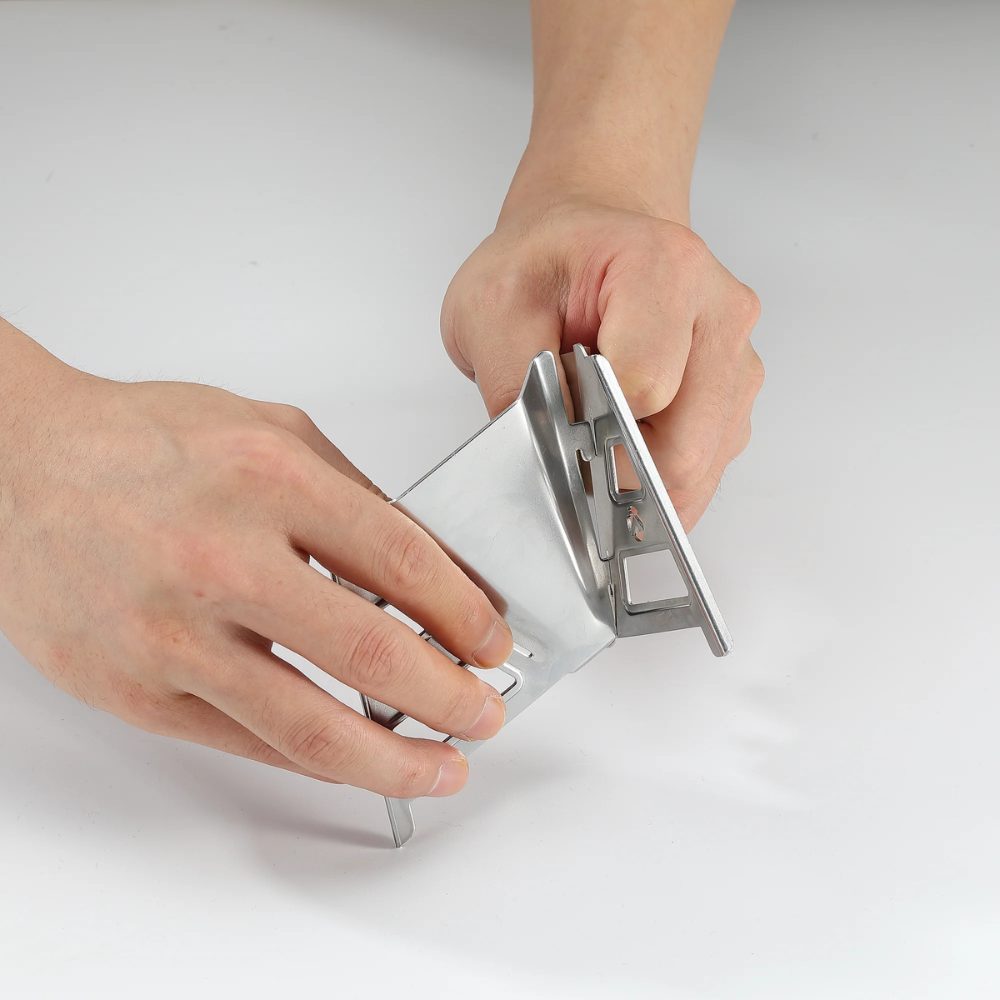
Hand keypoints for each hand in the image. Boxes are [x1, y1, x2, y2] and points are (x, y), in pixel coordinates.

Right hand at [0, 324, 511, 797]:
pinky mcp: (138, 692)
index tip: (492, 642)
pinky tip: (358, 761)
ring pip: (312, 728)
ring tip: (443, 767)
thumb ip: (356, 498)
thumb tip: (435, 570)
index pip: (404, 560)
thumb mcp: (270, 431)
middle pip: (372, 653)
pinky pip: (251, 744)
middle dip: (452, 698)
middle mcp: (222, 556)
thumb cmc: (141, 442)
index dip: (466, 614)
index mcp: (269, 478)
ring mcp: (174, 634)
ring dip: (397, 760)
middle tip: (486, 713)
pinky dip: (319, 760)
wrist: (15, 467)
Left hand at [441, 198, 763, 529]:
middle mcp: (720, 314)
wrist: (589, 244)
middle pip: (684, 448)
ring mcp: (738, 360)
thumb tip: (540, 459)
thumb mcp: (490, 307)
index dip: (591, 426)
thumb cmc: (545, 265)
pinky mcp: (737, 398)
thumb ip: (509, 381)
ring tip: (598, 429)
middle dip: (618, 469)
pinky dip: (657, 472)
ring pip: (699, 469)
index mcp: (666, 270)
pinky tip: (624, 435)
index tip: (555, 422)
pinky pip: (705, 467)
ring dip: (639, 474)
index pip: (643, 388)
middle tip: (571, 444)